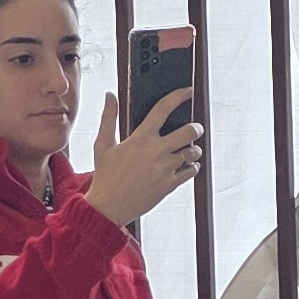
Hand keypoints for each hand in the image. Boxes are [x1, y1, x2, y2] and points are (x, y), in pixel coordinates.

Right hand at [85, 89, 205, 227]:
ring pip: (192, 152)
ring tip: (189, 150)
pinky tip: (187, 166)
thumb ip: (109, 117)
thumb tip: (110, 96)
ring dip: (194, 149)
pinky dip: (193, 167)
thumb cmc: (105, 176)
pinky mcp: (169, 185)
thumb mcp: (103, 144)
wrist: (108, 207)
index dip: (178, 96)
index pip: (163, 109)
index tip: (187, 91)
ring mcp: (165, 169)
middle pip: (189, 131)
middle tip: (194, 128)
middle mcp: (156, 151)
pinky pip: (191, 172)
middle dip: (196, 128)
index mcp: (140, 138)